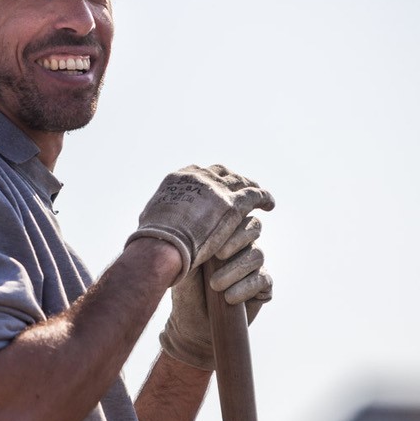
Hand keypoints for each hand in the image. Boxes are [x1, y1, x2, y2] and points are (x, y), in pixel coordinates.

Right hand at [127, 164, 274, 279]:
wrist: (162, 247)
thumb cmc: (151, 241)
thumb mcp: (149, 220)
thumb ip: (157, 216)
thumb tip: (151, 222)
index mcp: (177, 179)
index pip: (199, 174)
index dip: (210, 180)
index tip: (216, 187)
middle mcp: (198, 179)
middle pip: (221, 173)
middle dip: (231, 180)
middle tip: (239, 188)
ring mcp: (217, 189)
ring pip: (240, 182)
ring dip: (250, 187)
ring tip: (258, 195)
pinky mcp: (232, 205)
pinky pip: (254, 195)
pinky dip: (263, 198)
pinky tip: (270, 205)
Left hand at [159, 213, 272, 369]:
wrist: (193, 325)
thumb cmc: (186, 292)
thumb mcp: (185, 267)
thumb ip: (194, 246)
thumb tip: (201, 228)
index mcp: (224, 235)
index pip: (236, 214)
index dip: (232, 218)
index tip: (214, 237)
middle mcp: (242, 246)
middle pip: (253, 227)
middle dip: (238, 239)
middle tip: (218, 256)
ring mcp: (254, 266)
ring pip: (257, 255)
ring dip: (236, 270)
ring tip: (215, 286)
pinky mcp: (263, 287)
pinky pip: (264, 280)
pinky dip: (247, 288)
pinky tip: (230, 298)